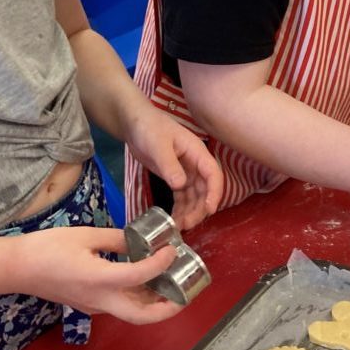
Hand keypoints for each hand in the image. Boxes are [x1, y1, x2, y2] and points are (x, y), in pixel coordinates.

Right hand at [18, 226, 182, 322]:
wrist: (18, 268)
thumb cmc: (47, 248)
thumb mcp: (85, 236)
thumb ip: (116, 240)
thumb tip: (139, 242)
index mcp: (99, 279)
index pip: (140, 275)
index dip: (161, 263)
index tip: (172, 250)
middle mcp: (99, 301)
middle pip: (141, 316)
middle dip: (168, 308)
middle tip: (185, 293)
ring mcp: (93, 307)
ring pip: (131, 313)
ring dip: (154, 305)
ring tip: (170, 285)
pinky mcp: (88, 306)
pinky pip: (119, 306)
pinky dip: (137, 298)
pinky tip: (144, 281)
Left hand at [126, 106, 222, 229]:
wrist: (134, 123)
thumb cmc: (149, 128)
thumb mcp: (158, 145)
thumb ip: (169, 165)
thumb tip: (180, 186)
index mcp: (197, 152)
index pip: (213, 174)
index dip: (214, 192)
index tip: (209, 209)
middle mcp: (195, 164)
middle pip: (205, 189)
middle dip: (199, 208)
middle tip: (187, 224)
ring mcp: (186, 171)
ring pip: (194, 196)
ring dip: (190, 211)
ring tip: (179, 226)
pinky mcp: (175, 176)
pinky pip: (182, 196)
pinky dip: (180, 208)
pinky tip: (175, 219)